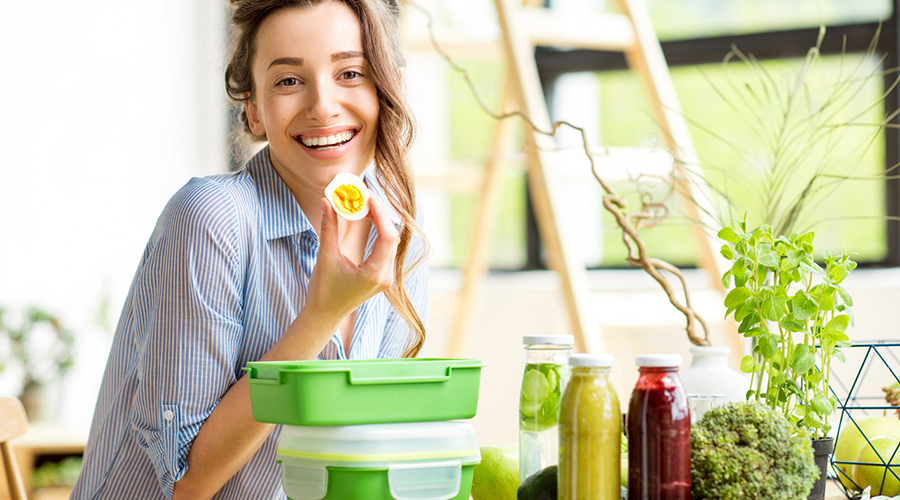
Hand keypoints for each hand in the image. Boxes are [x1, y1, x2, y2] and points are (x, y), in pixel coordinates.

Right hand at [304, 194, 399, 322]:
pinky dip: (379, 232)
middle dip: (380, 215)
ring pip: (391, 242)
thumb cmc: (323, 290)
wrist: (325, 315)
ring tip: (366, 206)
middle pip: (392, 237)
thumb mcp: (325, 257)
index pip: (387, 237)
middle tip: (365, 197)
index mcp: (375, 274)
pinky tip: (368, 220)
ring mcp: (386, 277)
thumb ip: (328, 228)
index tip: (369, 197)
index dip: (381, 214)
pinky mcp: (382, 276)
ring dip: (381, 222)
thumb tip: (327, 202)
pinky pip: (386, 249)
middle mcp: (385, 276)